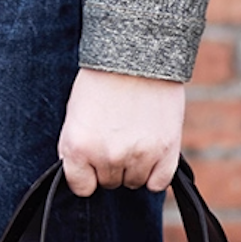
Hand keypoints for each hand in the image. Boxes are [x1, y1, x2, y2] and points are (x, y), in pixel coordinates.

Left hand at [57, 68, 184, 196]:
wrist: (137, 54)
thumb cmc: (103, 81)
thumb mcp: (76, 116)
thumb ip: (78, 151)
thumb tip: (86, 178)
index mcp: (77, 147)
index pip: (81, 187)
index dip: (88, 174)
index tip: (94, 160)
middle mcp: (106, 157)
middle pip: (110, 183)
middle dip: (112, 165)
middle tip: (118, 135)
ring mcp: (137, 156)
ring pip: (134, 183)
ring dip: (135, 167)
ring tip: (136, 136)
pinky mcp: (165, 152)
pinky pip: (158, 184)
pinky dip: (156, 173)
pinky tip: (153, 153)